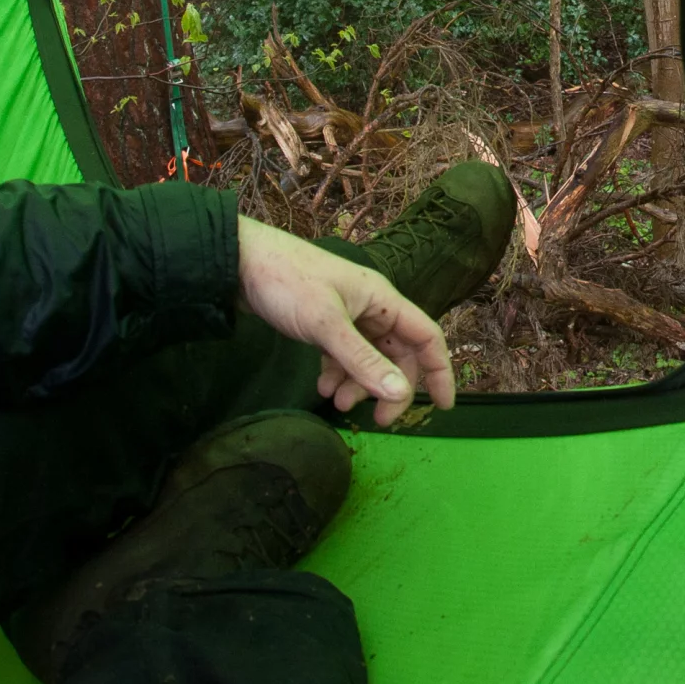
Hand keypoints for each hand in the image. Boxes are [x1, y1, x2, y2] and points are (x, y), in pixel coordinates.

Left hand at [235, 216, 455, 425]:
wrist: (241, 263)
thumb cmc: (289, 284)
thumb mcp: (326, 325)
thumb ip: (363, 361)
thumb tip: (401, 395)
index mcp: (384, 301)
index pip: (426, 337)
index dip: (439, 371)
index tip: (443, 406)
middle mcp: (372, 309)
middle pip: (398, 354)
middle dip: (390, 387)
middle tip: (376, 420)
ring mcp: (348, 316)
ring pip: (369, 358)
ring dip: (359, 384)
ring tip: (336, 402)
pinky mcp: (325, 324)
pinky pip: (344, 356)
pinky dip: (337, 374)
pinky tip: (322, 386)